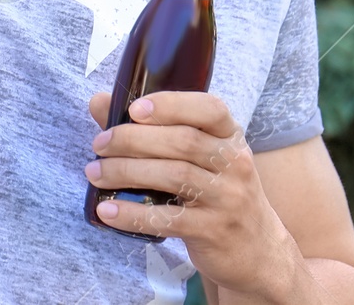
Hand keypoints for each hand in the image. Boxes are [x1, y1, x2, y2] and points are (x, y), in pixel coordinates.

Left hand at [85, 90, 300, 299]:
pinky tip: (108, 210)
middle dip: (132, 139)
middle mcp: (235, 163)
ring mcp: (228, 198)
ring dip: (126, 172)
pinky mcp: (214, 231)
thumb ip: (150, 127)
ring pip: (174, 176)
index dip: (170, 105)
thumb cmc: (216, 191)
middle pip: (183, 141)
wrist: (258, 251)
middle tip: (99, 145)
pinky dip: (133, 214)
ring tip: (95, 174)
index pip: (210, 109)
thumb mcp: (199, 156)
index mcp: (230, 136)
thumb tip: (98, 101)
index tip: (134, 109)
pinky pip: (168, 219)